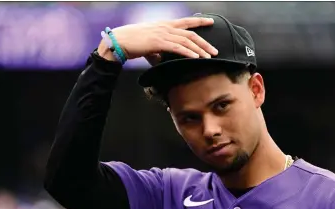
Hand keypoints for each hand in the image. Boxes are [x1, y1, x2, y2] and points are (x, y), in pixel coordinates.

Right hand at [98, 17, 217, 62]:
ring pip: (186, 41)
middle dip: (204, 42)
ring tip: (209, 57)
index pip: (186, 22)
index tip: (211, 22)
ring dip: (199, 49)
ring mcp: (163, 34)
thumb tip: (163, 59)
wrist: (120, 40)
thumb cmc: (133, 43)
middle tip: (215, 51)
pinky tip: (196, 57)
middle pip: (190, 33)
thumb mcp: (150, 45)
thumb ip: (159, 50)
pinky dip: (188, 53)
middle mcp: (166, 27)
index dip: (199, 22)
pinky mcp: (159, 42)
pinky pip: (177, 47)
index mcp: (164, 25)